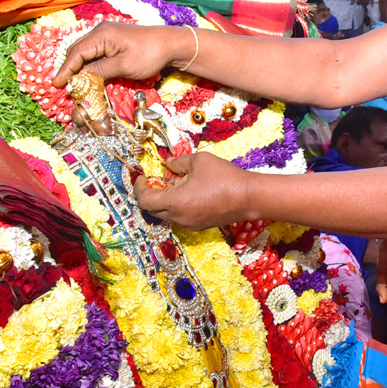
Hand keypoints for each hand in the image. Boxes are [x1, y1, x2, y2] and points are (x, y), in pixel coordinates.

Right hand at [53, 20, 190, 86]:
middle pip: (77, 51)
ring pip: (84, 52)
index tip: (57, 85)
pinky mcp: (112, 41)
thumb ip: (100, 71)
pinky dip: (87, 65)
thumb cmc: (149, 54)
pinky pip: (94, 53)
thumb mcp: (124, 66)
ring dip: (77, 68)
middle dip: (69, 69)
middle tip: (63, 87)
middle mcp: (100, 32)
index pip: (76, 53)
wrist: (170, 44)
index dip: (65, 70)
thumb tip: (80, 79)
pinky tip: (86, 76)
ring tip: (71, 84)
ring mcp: (106, 36)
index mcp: (102, 35)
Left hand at [133, 154, 251, 229]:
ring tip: (173, 184)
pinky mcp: (198, 226)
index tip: (140, 177)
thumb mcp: (198, 161)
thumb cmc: (223, 177)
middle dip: (149, 194)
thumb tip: (166, 164)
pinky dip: (175, 206)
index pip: (145, 200)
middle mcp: (179, 217)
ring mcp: (189, 224)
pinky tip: (187, 193)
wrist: (248, 197)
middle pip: (152, 210)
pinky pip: (179, 217)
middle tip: (154, 180)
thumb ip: (177, 162)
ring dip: (163, 200)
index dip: (138, 188)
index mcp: (175, 202)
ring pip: (166, 214)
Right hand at [375, 237, 386, 303]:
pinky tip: (383, 287)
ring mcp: (383, 245)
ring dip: (381, 283)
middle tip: (385, 301)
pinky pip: (381, 263)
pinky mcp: (383, 248)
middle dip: (383, 285)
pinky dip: (382, 276)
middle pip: (383, 266)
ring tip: (384, 298)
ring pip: (380, 266)